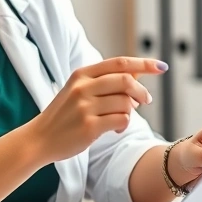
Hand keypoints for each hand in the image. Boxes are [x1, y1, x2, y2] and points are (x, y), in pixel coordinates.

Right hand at [29, 57, 165, 163]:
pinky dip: (124, 125)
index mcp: (82, 74)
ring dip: (130, 112)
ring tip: (121, 118)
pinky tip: (117, 129)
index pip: (120, 63)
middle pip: (126, 81)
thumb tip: (139, 72)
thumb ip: (106, 80)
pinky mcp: (89, 126)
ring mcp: (85, 107)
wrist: (40, 138)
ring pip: (126, 103)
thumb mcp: (80, 90)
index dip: (144, 64)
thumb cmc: (64, 114)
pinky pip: (121, 120)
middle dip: (142, 91)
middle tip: (146, 101)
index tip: (161, 67)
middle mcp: (82, 87)